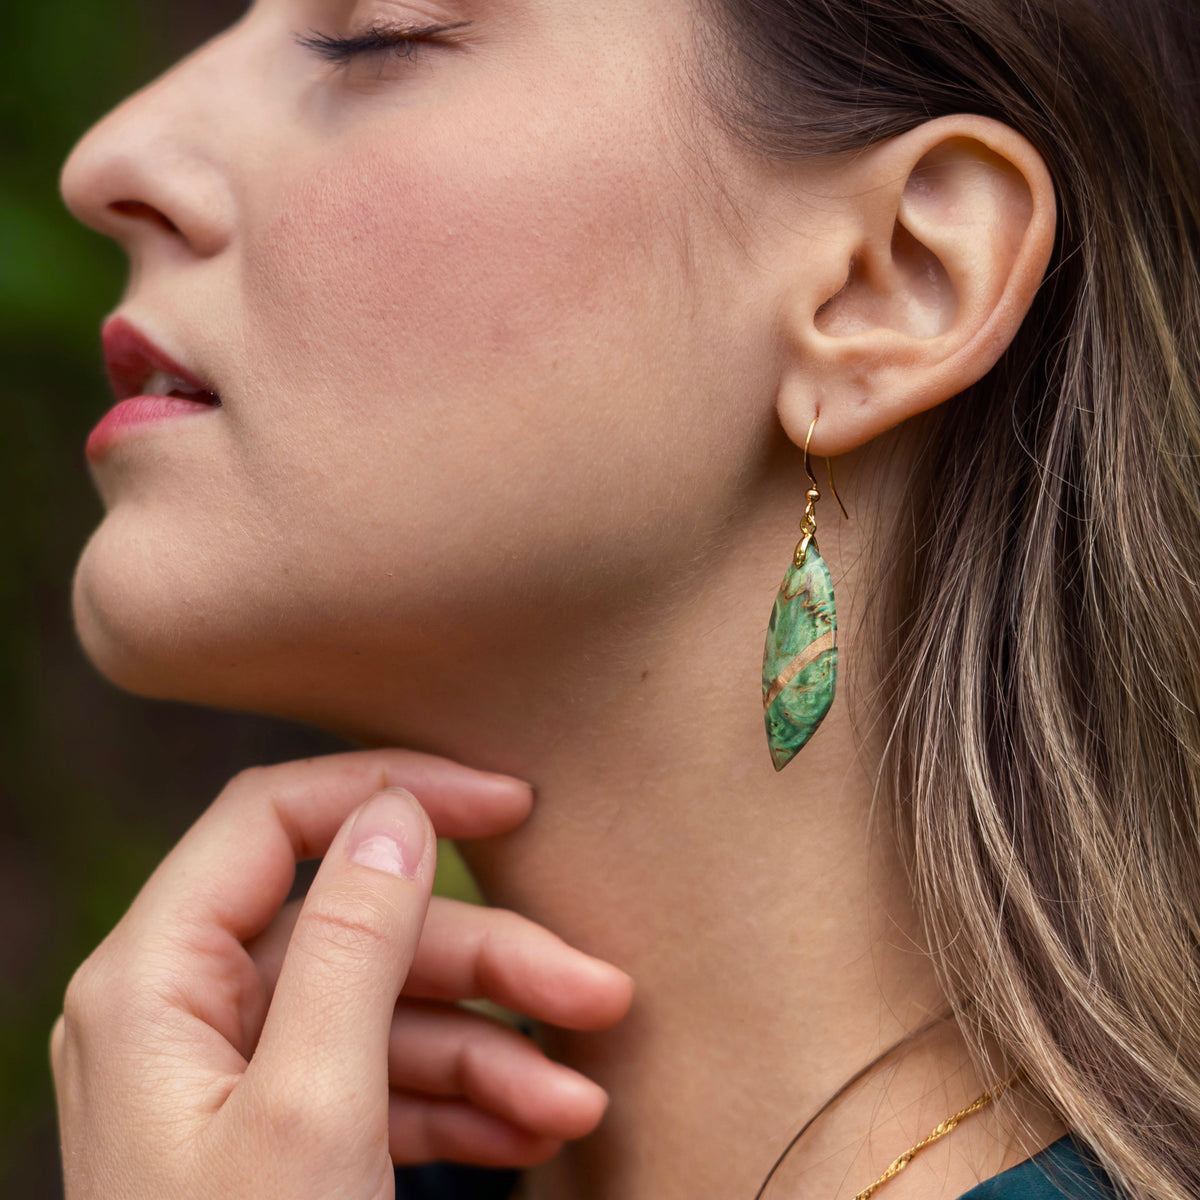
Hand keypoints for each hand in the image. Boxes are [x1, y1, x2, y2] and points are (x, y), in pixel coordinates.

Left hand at [51, 750, 633, 1199]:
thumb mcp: (312, 1113)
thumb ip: (351, 944)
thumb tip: (396, 808)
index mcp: (154, 978)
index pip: (275, 819)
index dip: (394, 792)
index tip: (507, 803)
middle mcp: (190, 1007)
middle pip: (358, 927)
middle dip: (484, 961)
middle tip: (598, 989)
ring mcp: (239, 1072)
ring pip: (387, 1009)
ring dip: (493, 1045)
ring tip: (582, 1096)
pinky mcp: (283, 1128)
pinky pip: (383, 1080)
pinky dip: (461, 1099)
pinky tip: (535, 1129)